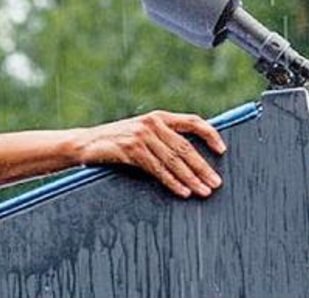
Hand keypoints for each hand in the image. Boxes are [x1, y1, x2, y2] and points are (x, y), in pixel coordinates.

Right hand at [77, 111, 226, 197]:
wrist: (85, 144)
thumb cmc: (117, 141)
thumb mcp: (142, 134)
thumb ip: (163, 138)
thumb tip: (192, 157)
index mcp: (158, 117)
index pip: (192, 121)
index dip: (209, 134)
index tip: (223, 150)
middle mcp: (152, 123)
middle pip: (185, 146)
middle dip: (203, 167)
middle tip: (216, 183)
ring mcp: (141, 135)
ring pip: (173, 160)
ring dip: (191, 178)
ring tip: (204, 191)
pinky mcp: (131, 149)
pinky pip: (157, 168)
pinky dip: (172, 182)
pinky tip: (183, 191)